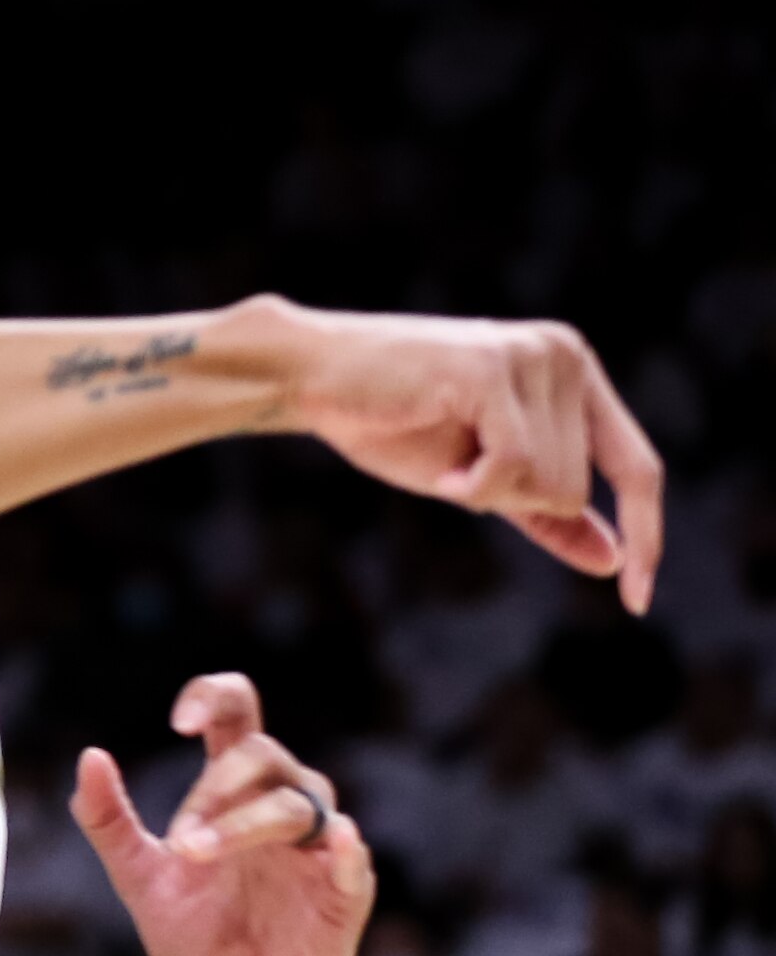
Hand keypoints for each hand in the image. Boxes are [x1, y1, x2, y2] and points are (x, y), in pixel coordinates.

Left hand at [73, 674, 370, 955]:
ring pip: (299, 804)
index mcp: (232, 794)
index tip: (179, 719)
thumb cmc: (195, 936)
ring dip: (245, 822)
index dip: (217, 698)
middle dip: (215, 787)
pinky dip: (346, 849)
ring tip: (194, 852)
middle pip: (266, 756)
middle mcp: (280, 810)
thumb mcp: (140, 878)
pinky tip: (336, 843)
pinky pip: (354, 861)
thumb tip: (89, 756)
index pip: (238, 719)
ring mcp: (316, 851)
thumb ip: (109, 820)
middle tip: (178, 839)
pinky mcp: (344, 897)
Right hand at [278, 303, 662, 603]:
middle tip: (454, 466)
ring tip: (441, 453)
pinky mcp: (490, 370)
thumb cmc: (390, 421)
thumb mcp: (481, 478)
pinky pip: (515, 466)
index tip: (638, 601)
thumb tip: (612, 561)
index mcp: (574, 373)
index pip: (637, 466)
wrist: (308, 377)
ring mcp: (530, 357)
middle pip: (578, 487)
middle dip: (508, 499)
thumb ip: (547, 512)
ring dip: (485, 491)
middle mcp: (565, 354)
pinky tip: (441, 469)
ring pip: (551, 482)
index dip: (646, 533)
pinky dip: (472, 485)